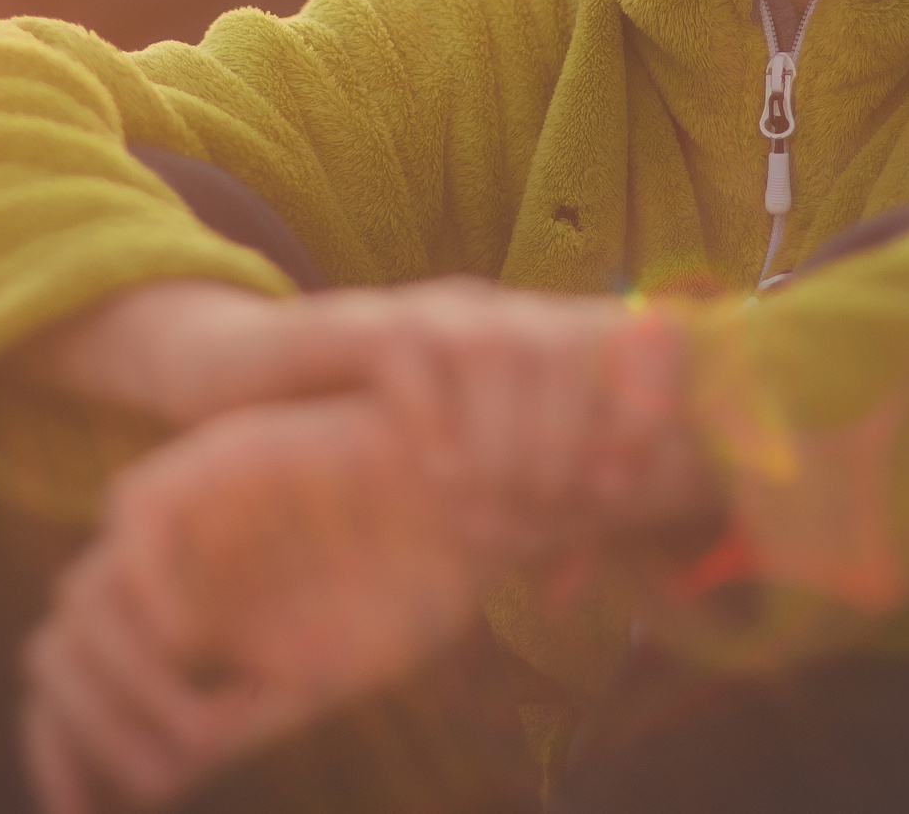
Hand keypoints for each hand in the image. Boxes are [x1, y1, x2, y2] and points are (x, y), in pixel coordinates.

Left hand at [22, 394, 490, 813]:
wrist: (475, 501)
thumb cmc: (405, 586)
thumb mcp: (308, 677)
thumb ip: (230, 719)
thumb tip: (151, 777)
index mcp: (180, 621)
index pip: (71, 687)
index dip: (57, 753)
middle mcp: (163, 572)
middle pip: (55, 650)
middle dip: (77, 730)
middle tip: (151, 782)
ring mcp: (184, 517)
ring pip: (81, 595)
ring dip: (122, 679)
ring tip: (191, 733)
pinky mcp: (218, 457)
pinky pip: (137, 515)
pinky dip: (147, 583)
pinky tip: (186, 638)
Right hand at [306, 282, 721, 564]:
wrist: (273, 382)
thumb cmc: (385, 439)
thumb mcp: (467, 476)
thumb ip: (518, 521)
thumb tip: (565, 597)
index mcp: (536, 341)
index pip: (621, 341)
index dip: (635, 409)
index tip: (618, 488)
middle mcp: (494, 313)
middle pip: (559, 348)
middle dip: (561, 439)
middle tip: (539, 512)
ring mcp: (432, 311)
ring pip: (495, 349)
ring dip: (500, 435)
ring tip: (484, 505)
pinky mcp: (368, 323)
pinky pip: (413, 356)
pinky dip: (435, 418)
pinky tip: (437, 473)